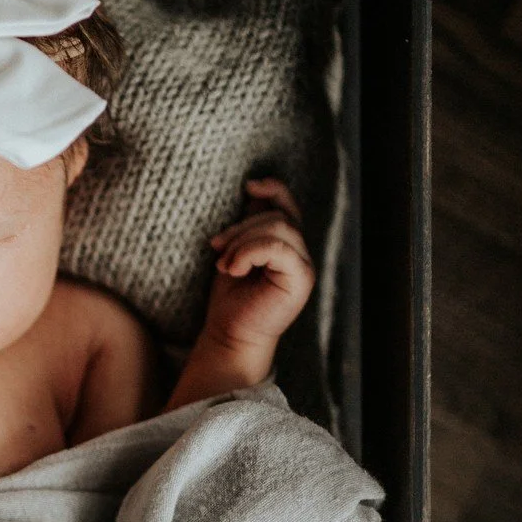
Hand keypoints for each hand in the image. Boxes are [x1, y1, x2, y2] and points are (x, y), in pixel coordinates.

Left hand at [204, 178, 313, 353]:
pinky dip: (249, 253)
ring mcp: (304, 266)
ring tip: (224, 265)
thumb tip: (254, 189)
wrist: (230, 336)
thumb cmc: (231, 299)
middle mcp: (300, 254)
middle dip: (241, 228)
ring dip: (242, 242)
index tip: (249, 186)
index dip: (274, 189)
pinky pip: (277, 248)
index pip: (288, 207)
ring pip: (279, 228)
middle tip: (217, 248)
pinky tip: (233, 269)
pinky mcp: (301, 279)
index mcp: (286, 246)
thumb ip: (249, 225)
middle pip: (278, 216)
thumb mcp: (236, 251)